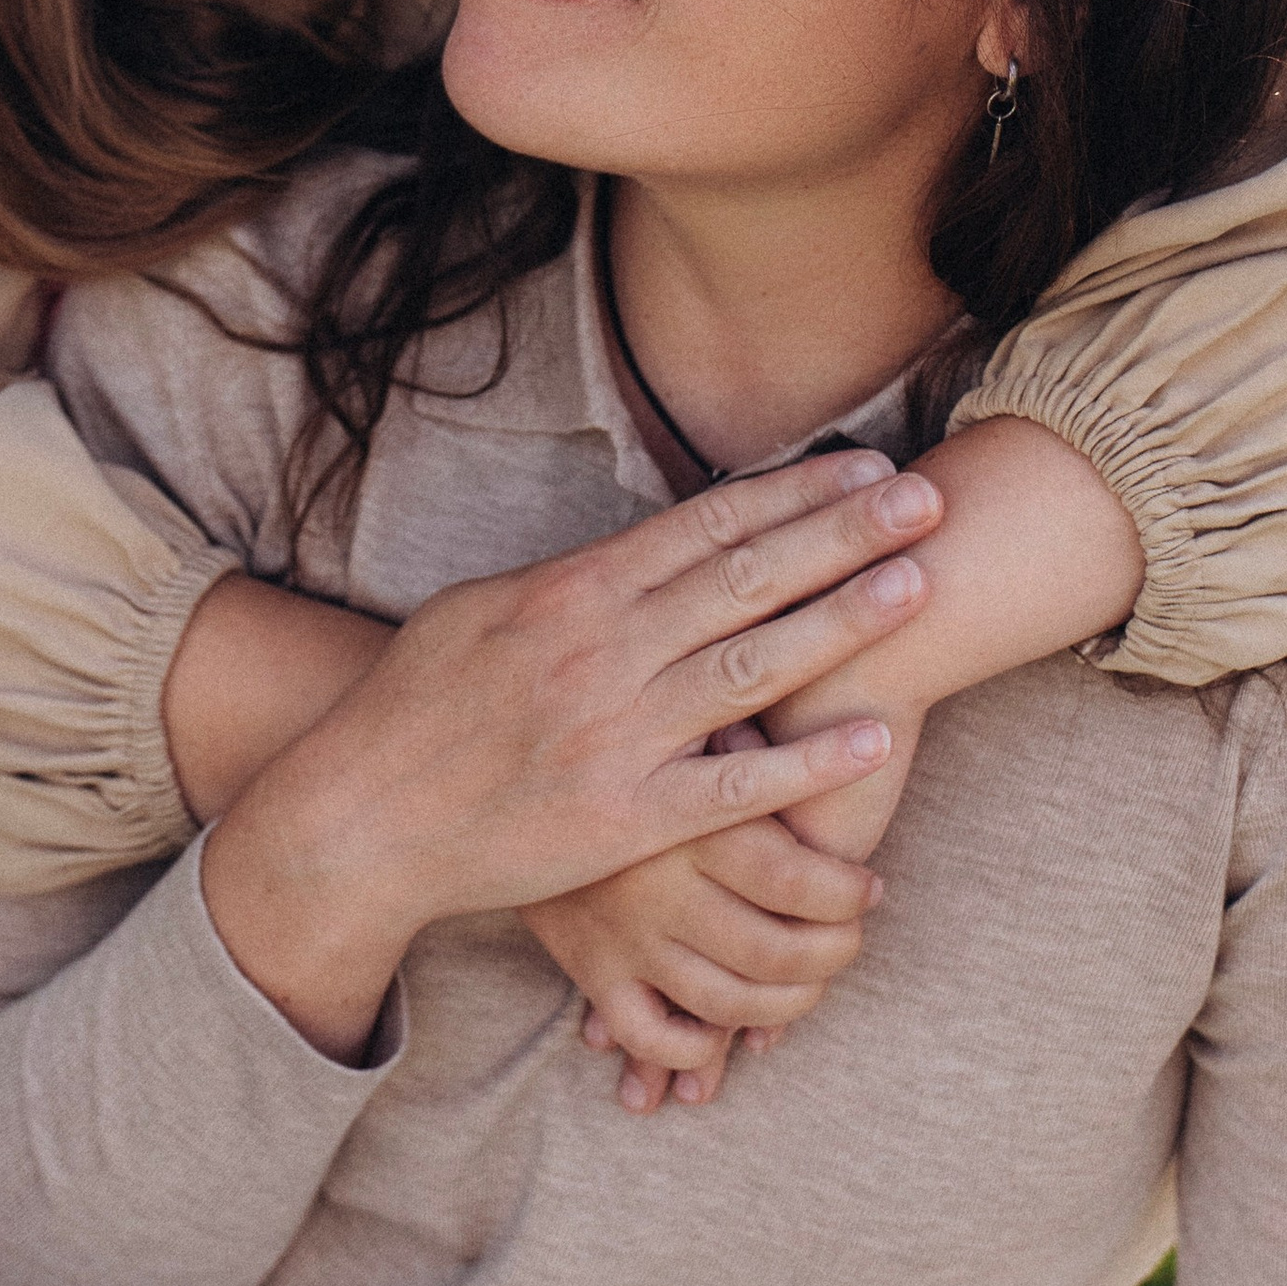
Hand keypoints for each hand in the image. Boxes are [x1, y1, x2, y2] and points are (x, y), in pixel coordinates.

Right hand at [201, 449, 945, 1055]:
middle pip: (747, 577)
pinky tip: (873, 736)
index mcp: (571, 591)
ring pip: (754, 665)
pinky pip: (733, 784)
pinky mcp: (625, 820)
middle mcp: (603, 651)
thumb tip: (641, 548)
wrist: (362, 819)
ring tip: (919, 585)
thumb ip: (570, 581)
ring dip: (843, 622)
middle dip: (844, 534)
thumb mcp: (480, 611)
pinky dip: (806, 759)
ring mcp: (618, 734)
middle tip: (924, 499)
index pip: (707, 524)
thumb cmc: (416, 709)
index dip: (795, 492)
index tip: (864, 465)